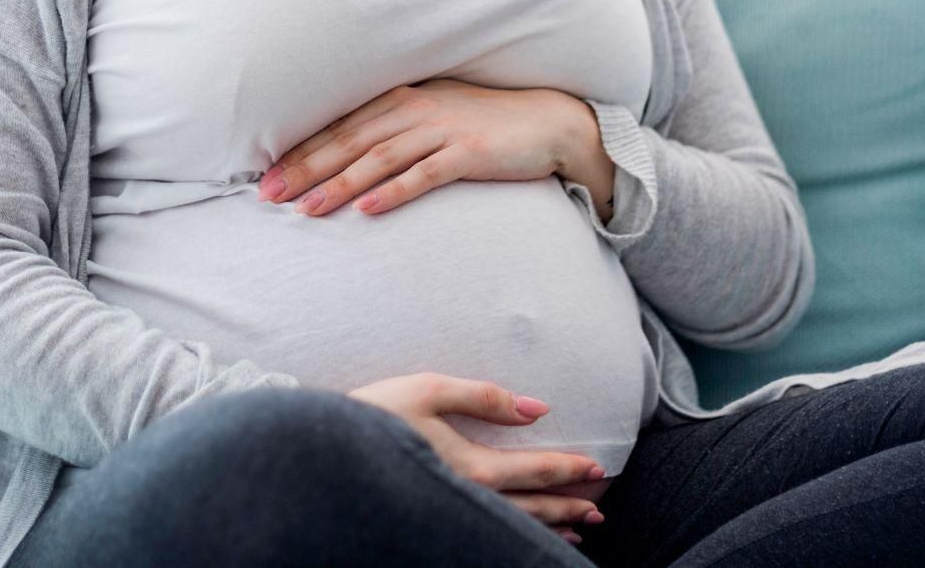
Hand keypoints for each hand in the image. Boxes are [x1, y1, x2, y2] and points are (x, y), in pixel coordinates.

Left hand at [258, 78, 603, 216]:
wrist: (546, 123)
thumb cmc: (482, 124)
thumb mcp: (431, 116)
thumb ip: (392, 130)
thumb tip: (346, 155)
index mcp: (401, 99)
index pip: (340, 127)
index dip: (300, 152)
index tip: (265, 177)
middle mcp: (415, 109)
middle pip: (349, 141)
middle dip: (305, 169)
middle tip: (268, 197)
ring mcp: (441, 130)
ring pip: (378, 158)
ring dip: (339, 184)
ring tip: (306, 210)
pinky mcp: (468, 153)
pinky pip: (424, 174)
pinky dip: (392, 191)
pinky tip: (367, 209)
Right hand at [346, 372, 610, 543]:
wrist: (324, 452)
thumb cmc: (375, 413)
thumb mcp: (428, 389)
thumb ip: (485, 397)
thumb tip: (537, 408)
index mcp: (470, 466)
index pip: (532, 470)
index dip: (566, 468)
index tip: (596, 469)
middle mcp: (467, 498)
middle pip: (530, 506)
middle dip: (568, 505)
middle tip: (599, 508)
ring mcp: (451, 514)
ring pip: (513, 526)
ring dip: (549, 526)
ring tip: (578, 528)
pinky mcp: (436, 518)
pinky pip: (490, 532)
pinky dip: (518, 534)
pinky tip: (528, 536)